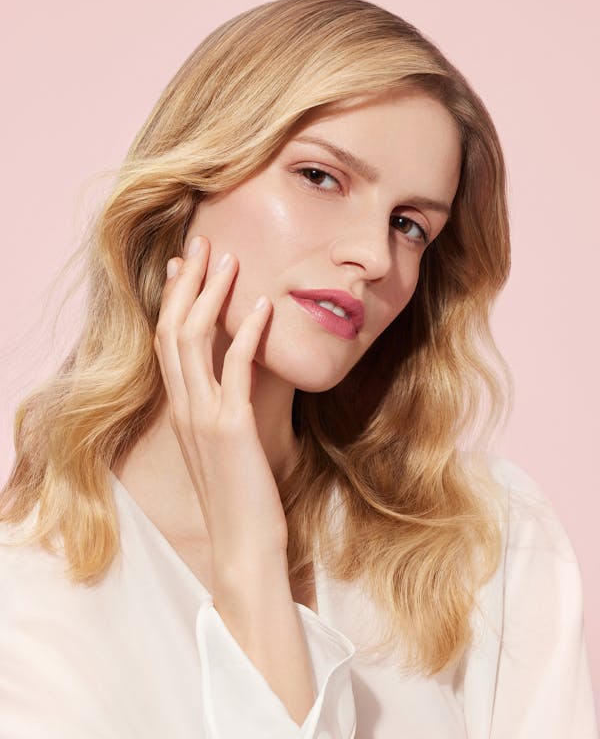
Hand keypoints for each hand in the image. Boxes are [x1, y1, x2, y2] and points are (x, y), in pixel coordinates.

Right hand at [153, 235, 288, 573]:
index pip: (167, 343)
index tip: (183, 265)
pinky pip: (235, 369)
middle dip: (187, 283)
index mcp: (181, 411)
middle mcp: (184, 408)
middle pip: (174, 330)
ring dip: (211, 296)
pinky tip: (264, 306)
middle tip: (203, 243)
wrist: (243, 547)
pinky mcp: (231, 429)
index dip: (173, 300)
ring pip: (195, 341)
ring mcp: (203, 417)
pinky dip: (247, 334)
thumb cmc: (241, 499)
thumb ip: (224, 412)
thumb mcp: (226, 448)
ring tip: (229, 259)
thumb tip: (239, 386)